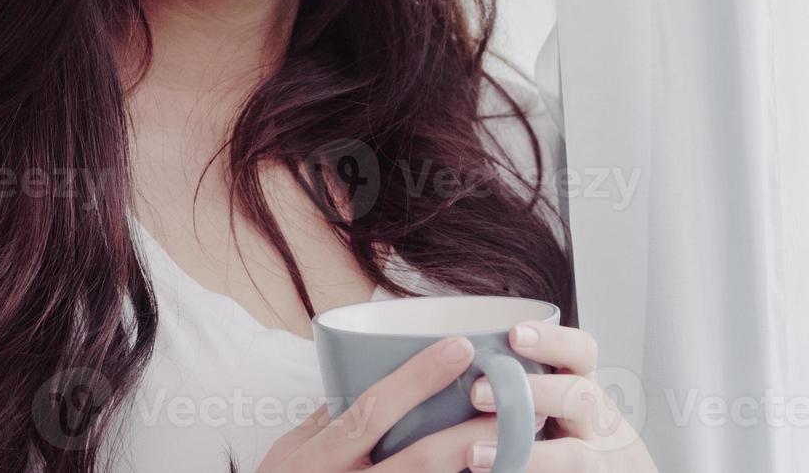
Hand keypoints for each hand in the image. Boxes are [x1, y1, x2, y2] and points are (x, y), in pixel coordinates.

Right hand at [258, 335, 504, 471]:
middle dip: (469, 432)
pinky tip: (496, 471)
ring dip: (479, 468)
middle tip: (515, 401)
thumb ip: (326, 419)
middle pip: (418, 462)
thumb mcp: (288, 452)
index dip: (417, 380)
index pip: (370, 413)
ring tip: (520, 442)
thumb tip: (369, 374)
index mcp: (316, 461)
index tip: (461, 348)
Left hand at [467, 322, 657, 472]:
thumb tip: (459, 366)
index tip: (514, 334)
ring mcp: (599, 461)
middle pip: (579, 397)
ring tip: (474, 455)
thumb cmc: (573, 441)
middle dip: (532, 393)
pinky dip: (529, 472)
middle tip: (477, 392)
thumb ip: (526, 391)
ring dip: (527, 455)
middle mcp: (599, 423)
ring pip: (573, 456)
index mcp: (586, 392)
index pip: (582, 353)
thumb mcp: (562, 410)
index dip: (553, 341)